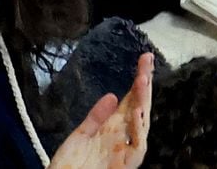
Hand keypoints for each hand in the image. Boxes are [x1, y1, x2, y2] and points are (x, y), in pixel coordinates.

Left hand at [49, 52, 153, 168]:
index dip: (140, 79)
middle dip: (145, 82)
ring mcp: (126, 149)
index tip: (145, 59)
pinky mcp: (126, 164)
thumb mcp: (81, 136)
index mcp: (114, 127)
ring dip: (143, 101)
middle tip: (147, 60)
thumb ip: (96, 117)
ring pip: (142, 122)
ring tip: (142, 79)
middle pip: (140, 104)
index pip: (131, 98)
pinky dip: (138, 129)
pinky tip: (136, 112)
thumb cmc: (69, 167)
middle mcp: (124, 135)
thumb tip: (113, 95)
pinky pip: (138, 146)